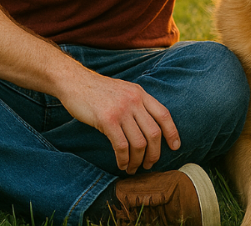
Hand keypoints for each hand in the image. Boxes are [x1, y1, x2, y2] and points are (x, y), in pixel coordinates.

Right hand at [58, 68, 180, 173]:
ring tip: (133, 168)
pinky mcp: (107, 120)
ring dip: (138, 160)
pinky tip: (121, 164)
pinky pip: (121, 146)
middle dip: (154, 153)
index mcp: (140, 93)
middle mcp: (134, 101)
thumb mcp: (124, 90)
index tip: (175, 147)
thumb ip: (137, 104)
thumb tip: (150, 126)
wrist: (75, 82)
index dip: (172, 132)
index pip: (164, 114)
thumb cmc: (98, 90)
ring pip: (139, 143)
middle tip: (150, 164)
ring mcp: (121, 110)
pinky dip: (123, 159)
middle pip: (154, 133)